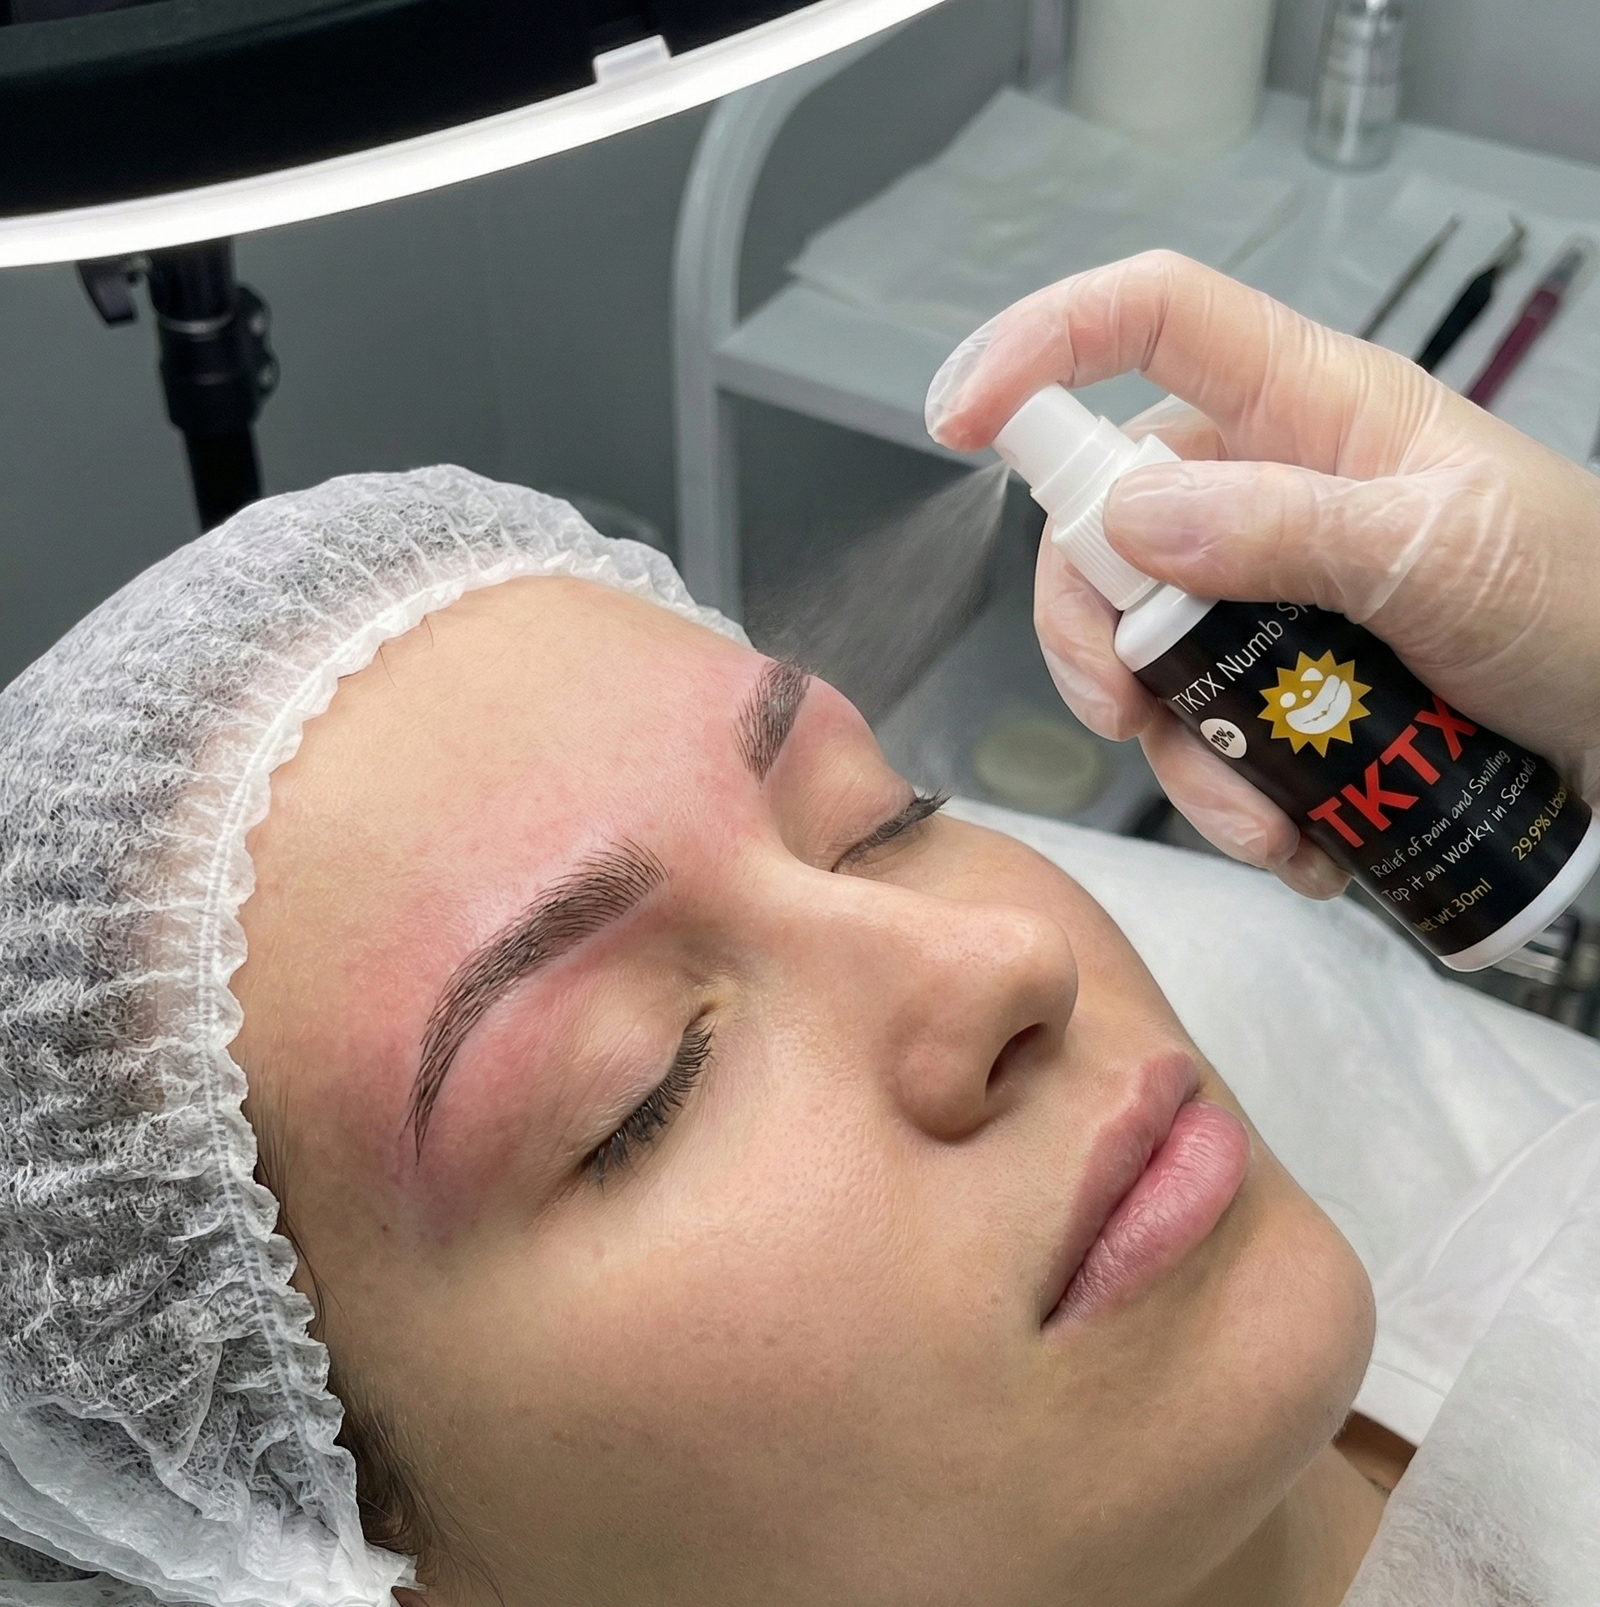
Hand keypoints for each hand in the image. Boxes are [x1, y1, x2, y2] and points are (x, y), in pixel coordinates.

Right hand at [927, 251, 1599, 898]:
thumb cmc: (1584, 607)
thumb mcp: (1441, 557)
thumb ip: (1286, 528)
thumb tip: (1129, 520)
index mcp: (1310, 407)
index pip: (1151, 322)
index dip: (1042, 344)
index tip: (960, 421)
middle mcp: (1266, 486)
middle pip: (1103, 525)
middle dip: (1093, 633)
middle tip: (1124, 718)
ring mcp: (1266, 587)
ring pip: (1142, 650)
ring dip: (1180, 753)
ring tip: (1265, 824)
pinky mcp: (1279, 678)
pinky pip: (1199, 729)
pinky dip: (1226, 798)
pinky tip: (1295, 842)